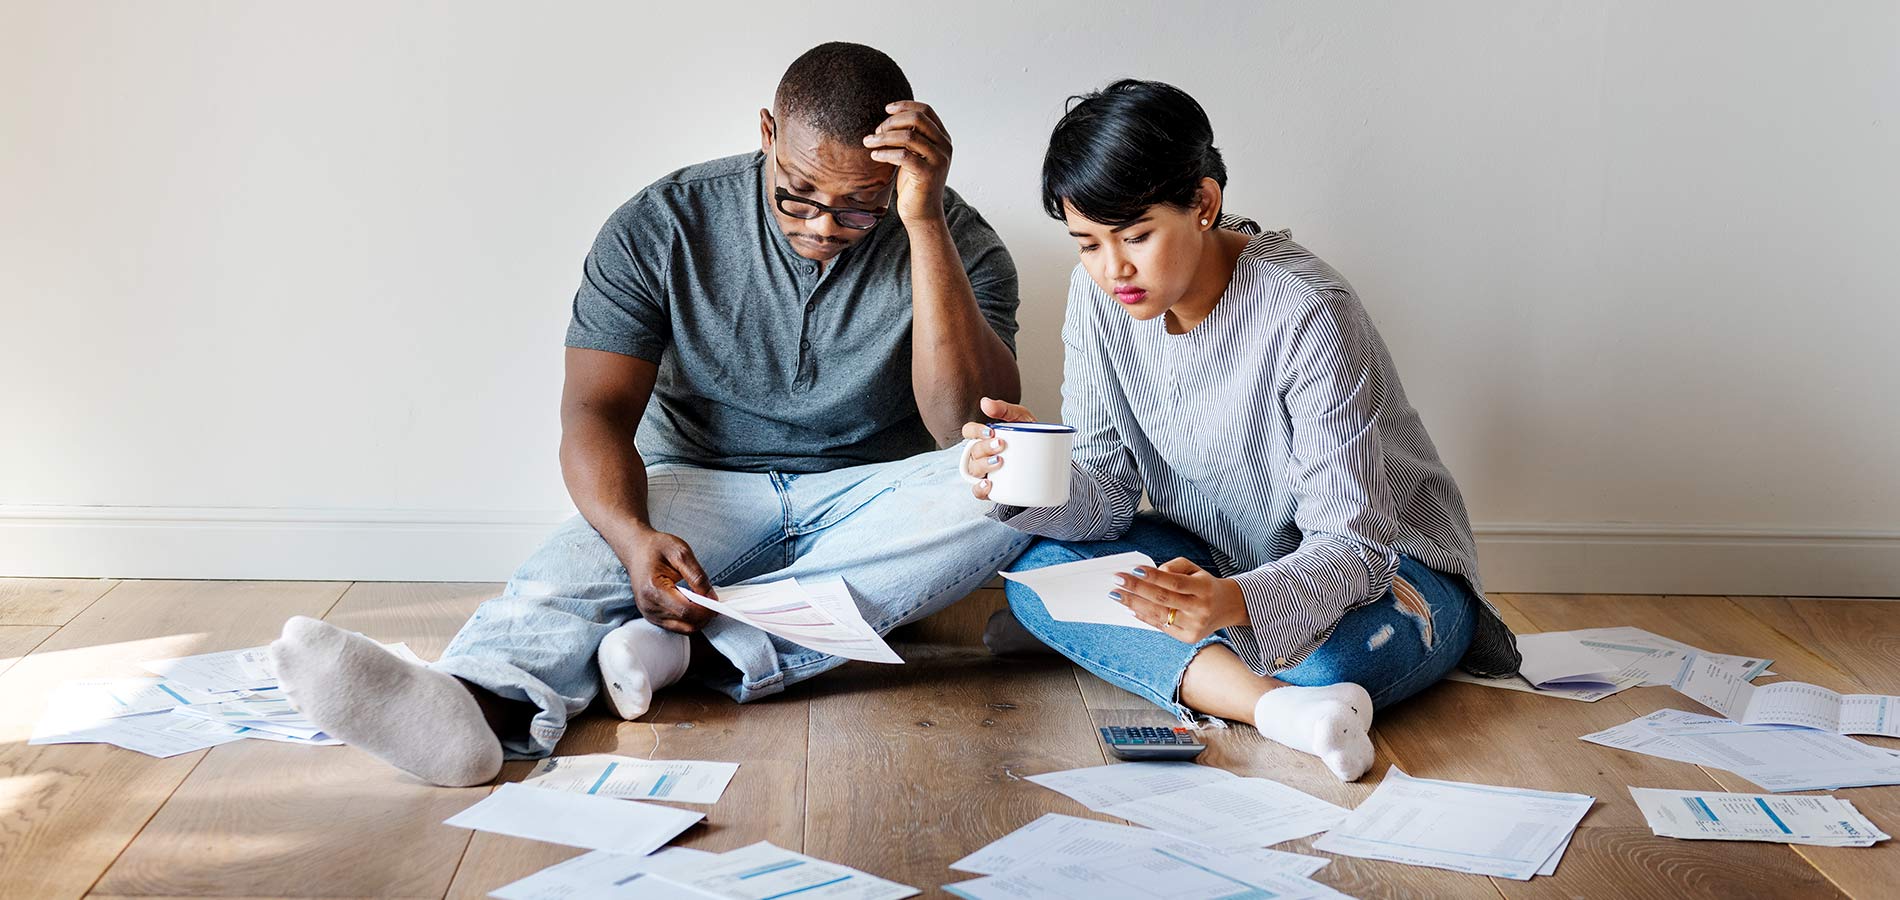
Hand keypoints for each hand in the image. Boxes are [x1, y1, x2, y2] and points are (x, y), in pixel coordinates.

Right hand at [610, 527, 716, 633]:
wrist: (636, 550)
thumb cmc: (656, 548)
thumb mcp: (681, 553)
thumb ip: (697, 576)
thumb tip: (711, 597)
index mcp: (653, 589)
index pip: (685, 610)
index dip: (705, 610)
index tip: (718, 603)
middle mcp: (648, 606)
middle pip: (685, 623)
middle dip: (704, 616)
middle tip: (714, 602)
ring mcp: (649, 614)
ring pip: (682, 628)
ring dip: (697, 619)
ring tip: (704, 602)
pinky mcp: (652, 617)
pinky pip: (676, 626)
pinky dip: (689, 619)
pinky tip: (693, 605)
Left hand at [863, 100, 950, 224]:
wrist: (922, 214)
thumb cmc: (914, 184)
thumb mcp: (914, 155)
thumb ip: (910, 137)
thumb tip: (889, 119)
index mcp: (943, 138)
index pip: (926, 110)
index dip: (905, 106)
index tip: (886, 109)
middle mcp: (945, 146)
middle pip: (917, 119)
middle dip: (892, 122)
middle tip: (876, 132)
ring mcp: (938, 160)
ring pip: (908, 136)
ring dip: (884, 137)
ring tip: (869, 142)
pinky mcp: (928, 173)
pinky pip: (903, 155)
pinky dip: (885, 153)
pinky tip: (875, 155)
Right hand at [959, 397, 1036, 500]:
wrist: (1050, 458)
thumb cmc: (1030, 435)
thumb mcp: (1021, 417)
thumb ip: (1005, 409)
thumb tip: (984, 403)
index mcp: (985, 436)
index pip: (969, 431)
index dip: (975, 431)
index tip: (990, 432)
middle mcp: (982, 454)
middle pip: (973, 451)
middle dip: (985, 448)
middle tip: (1001, 445)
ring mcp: (986, 471)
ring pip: (974, 470)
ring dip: (984, 465)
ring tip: (999, 461)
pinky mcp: (993, 488)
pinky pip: (978, 491)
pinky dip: (980, 489)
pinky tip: (988, 484)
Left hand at [1109, 558, 1247, 642]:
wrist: (1227, 607)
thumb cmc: (1204, 584)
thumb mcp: (1194, 569)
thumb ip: (1173, 567)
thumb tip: (1150, 575)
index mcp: (1204, 589)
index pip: (1175, 583)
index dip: (1154, 576)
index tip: (1133, 570)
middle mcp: (1201, 609)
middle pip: (1163, 599)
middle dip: (1136, 589)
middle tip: (1116, 580)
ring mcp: (1194, 626)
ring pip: (1158, 615)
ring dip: (1133, 604)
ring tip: (1117, 595)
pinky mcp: (1188, 638)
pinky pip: (1160, 626)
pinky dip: (1143, 617)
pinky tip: (1129, 608)